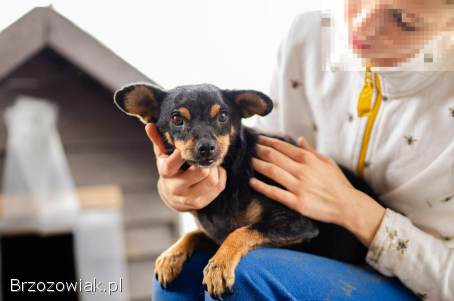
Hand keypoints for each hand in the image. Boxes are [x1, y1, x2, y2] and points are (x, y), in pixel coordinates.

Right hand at [145, 124, 225, 211]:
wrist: (172, 196)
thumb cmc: (171, 169)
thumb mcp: (163, 156)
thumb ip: (158, 141)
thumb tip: (150, 126)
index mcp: (166, 173)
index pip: (172, 164)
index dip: (182, 154)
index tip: (188, 147)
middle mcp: (176, 187)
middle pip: (201, 172)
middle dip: (206, 161)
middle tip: (205, 155)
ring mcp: (188, 198)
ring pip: (212, 180)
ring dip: (215, 168)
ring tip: (210, 163)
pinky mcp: (200, 203)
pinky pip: (219, 186)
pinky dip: (221, 175)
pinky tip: (215, 172)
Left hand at [249, 135, 384, 246]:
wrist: (347, 205)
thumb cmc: (338, 183)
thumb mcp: (327, 162)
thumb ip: (311, 151)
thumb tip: (299, 139)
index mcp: (309, 159)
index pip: (283, 147)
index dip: (268, 142)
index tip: (258, 139)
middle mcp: (302, 171)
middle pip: (274, 156)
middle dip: (259, 150)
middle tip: (248, 147)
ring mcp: (299, 187)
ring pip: (272, 171)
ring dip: (257, 164)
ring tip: (247, 160)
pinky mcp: (297, 203)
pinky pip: (275, 193)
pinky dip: (262, 186)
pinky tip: (252, 182)